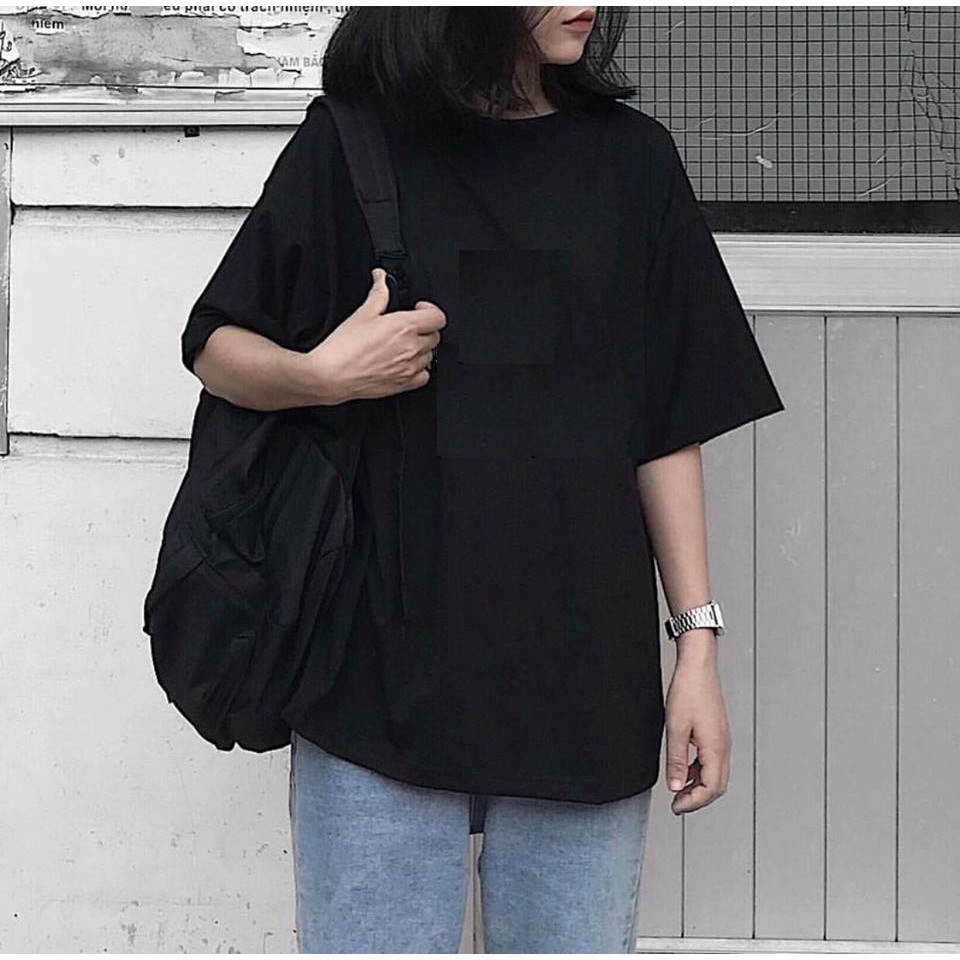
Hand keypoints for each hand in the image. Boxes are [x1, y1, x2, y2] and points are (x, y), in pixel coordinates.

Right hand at [306, 267, 445, 402]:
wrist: (332, 375)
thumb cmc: (344, 348)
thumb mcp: (362, 313)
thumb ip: (378, 293)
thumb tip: (381, 278)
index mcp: (403, 327)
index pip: (438, 317)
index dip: (430, 310)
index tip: (419, 310)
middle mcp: (410, 348)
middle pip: (435, 336)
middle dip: (425, 329)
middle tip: (410, 327)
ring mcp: (409, 368)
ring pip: (430, 356)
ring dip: (422, 349)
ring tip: (405, 345)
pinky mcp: (403, 385)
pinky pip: (424, 376)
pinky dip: (420, 370)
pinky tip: (406, 364)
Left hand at [663, 649, 730, 814]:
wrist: (698, 666)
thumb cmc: (688, 691)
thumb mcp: (675, 728)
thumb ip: (676, 760)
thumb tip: (675, 786)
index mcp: (715, 748)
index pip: (710, 788)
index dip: (693, 803)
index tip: (676, 808)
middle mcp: (723, 746)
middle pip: (717, 785)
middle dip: (698, 799)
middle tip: (677, 805)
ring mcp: (722, 739)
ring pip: (716, 774)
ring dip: (699, 786)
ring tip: (679, 790)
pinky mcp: (717, 732)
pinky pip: (712, 761)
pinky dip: (699, 771)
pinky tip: (684, 769)